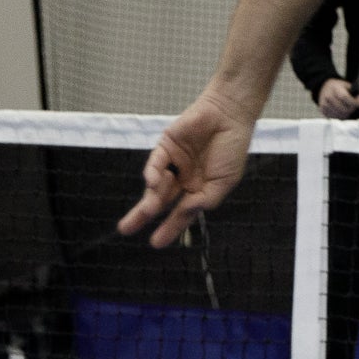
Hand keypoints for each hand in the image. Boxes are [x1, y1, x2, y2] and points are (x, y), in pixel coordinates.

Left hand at [120, 91, 255, 248]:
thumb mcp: (223, 182)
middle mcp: (183, 178)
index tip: (156, 243)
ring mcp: (173, 163)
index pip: (180, 213)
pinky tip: (153, 183)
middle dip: (142, 215)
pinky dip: (152, 174)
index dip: (169, 228)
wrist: (229, 115)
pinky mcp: (165, 146)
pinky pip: (155, 163)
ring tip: (147, 211)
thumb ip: (203, 200)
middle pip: (159, 201)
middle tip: (126, 229)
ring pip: (156, 185)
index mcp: (199, 189)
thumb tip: (183, 213)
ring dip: (150, 198)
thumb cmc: (232, 148)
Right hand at [316, 79, 358, 118]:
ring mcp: (324, 104)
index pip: (344, 97)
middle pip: (343, 108)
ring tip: (349, 107)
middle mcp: (328, 96)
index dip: (354, 102)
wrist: (324, 87)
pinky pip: (335, 117)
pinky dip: (341, 116)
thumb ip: (355, 93)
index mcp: (334, 88)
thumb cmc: (338, 87)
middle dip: (352, 109)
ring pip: (340, 114)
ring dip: (347, 113)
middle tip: (355, 106)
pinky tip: (343, 111)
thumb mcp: (347, 86)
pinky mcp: (323, 110)